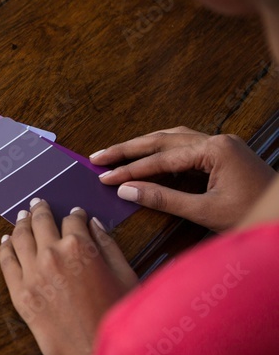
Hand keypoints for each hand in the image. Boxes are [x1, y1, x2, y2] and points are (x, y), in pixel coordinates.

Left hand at [0, 200, 137, 354]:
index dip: (75, 215)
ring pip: (20, 237)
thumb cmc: (116, 318)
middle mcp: (52, 254)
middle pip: (41, 222)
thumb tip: (93, 223)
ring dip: (21, 223)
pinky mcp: (19, 292)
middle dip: (41, 210)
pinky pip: (6, 261)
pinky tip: (7, 241)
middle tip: (38, 204)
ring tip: (22, 216)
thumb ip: (108, 245)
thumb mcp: (125, 275)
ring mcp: (32, 273)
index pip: (73, 220)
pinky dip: (5, 247)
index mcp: (81, 247)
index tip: (75, 214)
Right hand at [91, 127, 274, 232]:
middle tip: (98, 157)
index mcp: (215, 150)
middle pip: (162, 139)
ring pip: (172, 138)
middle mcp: (217, 140)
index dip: (130, 169)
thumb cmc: (255, 216)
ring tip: (116, 154)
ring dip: (143, 146)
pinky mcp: (223, 154)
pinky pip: (185, 146)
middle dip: (128, 149)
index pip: (162, 158)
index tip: (104, 178)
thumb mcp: (205, 211)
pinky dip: (161, 152)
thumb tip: (127, 190)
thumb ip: (164, 198)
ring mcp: (221, 145)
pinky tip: (147, 158)